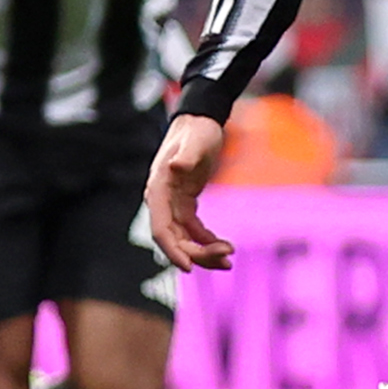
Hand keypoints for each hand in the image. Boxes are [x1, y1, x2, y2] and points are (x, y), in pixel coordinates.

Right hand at [144, 111, 233, 270]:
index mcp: (158, 190)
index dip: (173, 250)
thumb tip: (177, 167)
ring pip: (184, 238)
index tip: (189, 268)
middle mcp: (161, 201)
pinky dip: (207, 241)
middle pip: (174, 239)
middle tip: (226, 258)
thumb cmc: (197, 129)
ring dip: (204, 252)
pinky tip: (225, 246)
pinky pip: (193, 230)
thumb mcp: (195, 141)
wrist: (201, 120)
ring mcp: (173, 203)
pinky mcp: (185, 203)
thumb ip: (186, 155)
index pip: (160, 229)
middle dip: (198, 253)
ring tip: (229, 259)